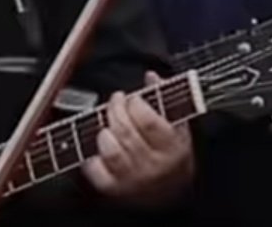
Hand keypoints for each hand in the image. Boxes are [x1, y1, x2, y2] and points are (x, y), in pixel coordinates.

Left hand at [81, 82, 192, 203]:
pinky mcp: (115, 189)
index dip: (136, 104)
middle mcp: (152, 164)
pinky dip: (92, 157)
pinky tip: (98, 149)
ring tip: (108, 126)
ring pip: (111, 151)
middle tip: (115, 102)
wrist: (172, 193)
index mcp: (172, 146)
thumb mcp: (179, 126)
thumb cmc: (174, 155)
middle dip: (115, 110)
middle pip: (126, 132)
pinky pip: (96, 171)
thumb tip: (151, 77)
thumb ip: (166, 100)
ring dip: (104, 132)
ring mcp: (133, 178)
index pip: (149, 121)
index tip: (132, 98)